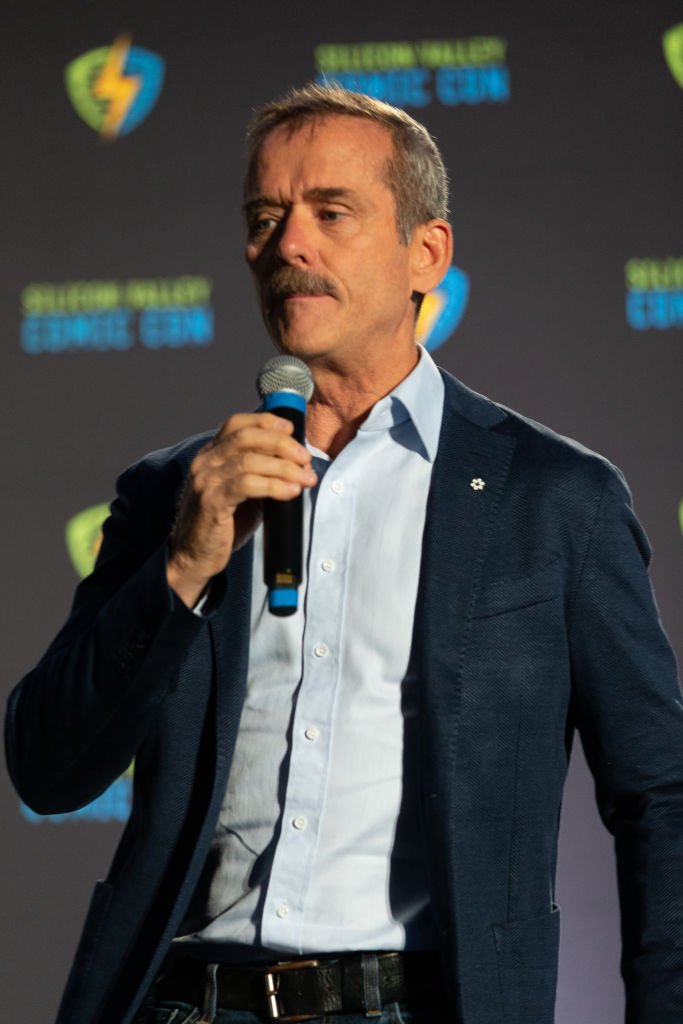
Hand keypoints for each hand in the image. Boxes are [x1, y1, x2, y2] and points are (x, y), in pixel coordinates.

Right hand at [167, 412, 316, 607]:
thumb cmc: (223, 525)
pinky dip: (274, 485)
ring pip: (250, 461)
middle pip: (247, 437)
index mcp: (210, 455)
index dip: (265, 421)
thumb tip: (298, 464)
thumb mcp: (241, 492)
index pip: (236, 424)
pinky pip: (247, 485)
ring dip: (284, 467)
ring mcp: (206, 481)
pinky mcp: (212, 502)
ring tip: (306, 478)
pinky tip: (291, 491)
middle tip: (305, 458)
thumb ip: (259, 473)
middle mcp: (205, 462)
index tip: (291, 429)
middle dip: (282, 444)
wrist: (194, 557)